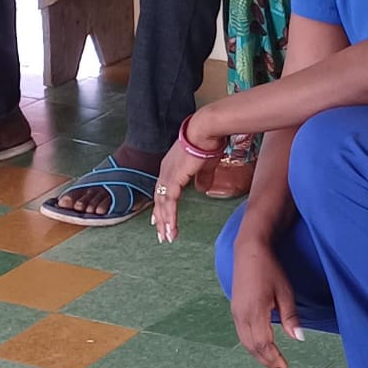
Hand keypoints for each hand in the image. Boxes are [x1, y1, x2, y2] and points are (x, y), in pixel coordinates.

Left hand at [151, 116, 221, 242]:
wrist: (206, 130)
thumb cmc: (208, 142)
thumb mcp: (205, 165)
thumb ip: (203, 178)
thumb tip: (202, 190)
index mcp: (171, 167)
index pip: (163, 190)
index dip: (161, 206)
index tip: (160, 219)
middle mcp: (165, 171)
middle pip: (159, 200)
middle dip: (160, 219)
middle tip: (162, 235)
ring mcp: (168, 175)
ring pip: (162, 204)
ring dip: (164, 222)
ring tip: (167, 237)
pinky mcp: (173, 179)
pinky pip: (168, 202)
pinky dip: (169, 217)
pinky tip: (170, 227)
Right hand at [228, 240, 303, 367]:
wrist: (250, 252)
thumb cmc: (270, 269)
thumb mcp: (285, 292)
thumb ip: (290, 317)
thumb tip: (299, 339)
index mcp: (255, 312)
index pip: (264, 344)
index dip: (274, 359)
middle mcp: (242, 315)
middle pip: (253, 347)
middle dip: (266, 361)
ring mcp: (236, 313)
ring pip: (245, 342)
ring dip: (258, 355)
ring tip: (272, 363)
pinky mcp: (235, 310)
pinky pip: (242, 334)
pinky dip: (252, 345)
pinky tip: (262, 347)